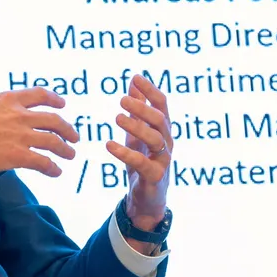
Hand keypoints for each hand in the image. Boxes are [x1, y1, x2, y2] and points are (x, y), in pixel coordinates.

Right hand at [0, 88, 80, 194]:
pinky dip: (53, 168)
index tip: (62, 104)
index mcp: (9, 99)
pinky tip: (56, 172)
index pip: (39, 94)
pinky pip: (44, 162)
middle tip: (74, 136)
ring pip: (53, 141)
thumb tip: (1, 117)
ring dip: (65, 149)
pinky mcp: (19, 155)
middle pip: (54, 120)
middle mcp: (20, 115)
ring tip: (70, 155)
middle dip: (67, 129)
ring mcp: (21, 135)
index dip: (54, 99)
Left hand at [105, 75, 171, 228]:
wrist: (147, 198)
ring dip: (136, 127)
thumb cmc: (143, 160)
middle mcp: (167, 142)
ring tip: (116, 117)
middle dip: (142, 108)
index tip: (135, 77)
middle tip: (122, 99)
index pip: (162, 105)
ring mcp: (163, 160)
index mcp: (163, 129)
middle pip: (160, 120)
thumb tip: (133, 81)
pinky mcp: (154, 176)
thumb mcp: (138, 132)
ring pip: (155, 139)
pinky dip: (125, 153)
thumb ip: (137, 109)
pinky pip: (142, 163)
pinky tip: (109, 144)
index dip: (150, 90)